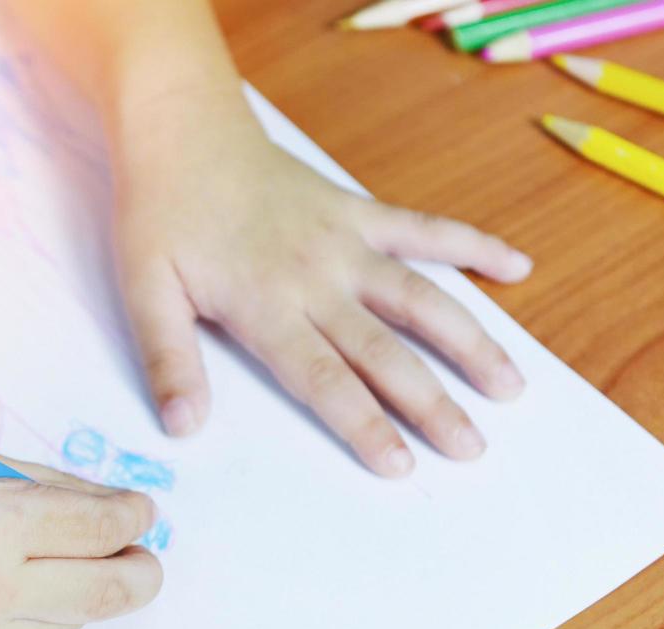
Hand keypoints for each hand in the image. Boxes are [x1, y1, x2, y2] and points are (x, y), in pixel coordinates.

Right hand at [0, 432, 162, 628]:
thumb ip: (54, 490)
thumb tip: (125, 516)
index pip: (99, 528)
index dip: (133, 517)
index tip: (141, 512)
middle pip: (106, 593)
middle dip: (138, 569)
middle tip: (139, 553)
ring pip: (74, 627)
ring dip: (85, 596)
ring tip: (65, 567)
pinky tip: (31, 603)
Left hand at [112, 88, 531, 476]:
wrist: (182, 130)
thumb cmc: (160, 215)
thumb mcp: (144, 291)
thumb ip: (168, 359)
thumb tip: (183, 426)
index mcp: (267, 306)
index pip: (323, 378)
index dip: (364, 423)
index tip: (402, 464)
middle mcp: (318, 278)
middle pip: (384, 350)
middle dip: (431, 402)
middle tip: (472, 448)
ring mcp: (346, 242)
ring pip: (421, 296)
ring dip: (469, 340)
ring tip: (510, 385)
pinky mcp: (358, 211)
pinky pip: (425, 229)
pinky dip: (473, 245)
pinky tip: (518, 267)